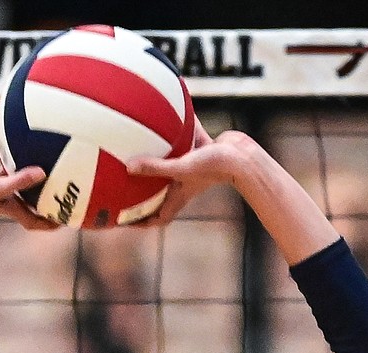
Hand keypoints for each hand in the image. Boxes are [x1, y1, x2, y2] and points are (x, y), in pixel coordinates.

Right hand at [0, 117, 55, 230]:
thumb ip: (19, 180)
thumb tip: (43, 172)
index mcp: (7, 205)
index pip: (31, 218)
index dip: (47, 221)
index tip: (64, 220)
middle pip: (21, 191)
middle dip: (35, 185)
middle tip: (54, 171)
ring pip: (1, 169)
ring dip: (10, 157)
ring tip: (23, 141)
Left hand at [125, 127, 253, 227]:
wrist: (244, 156)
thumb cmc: (215, 167)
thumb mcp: (181, 168)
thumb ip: (155, 168)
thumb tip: (128, 168)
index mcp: (178, 195)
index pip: (158, 218)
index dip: (141, 223)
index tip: (123, 222)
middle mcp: (184, 183)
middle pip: (161, 193)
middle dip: (144, 193)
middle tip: (123, 186)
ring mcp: (193, 167)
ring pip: (171, 165)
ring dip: (159, 159)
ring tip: (140, 147)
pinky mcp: (203, 150)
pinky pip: (186, 140)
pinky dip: (178, 131)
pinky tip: (168, 115)